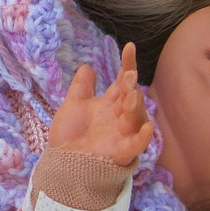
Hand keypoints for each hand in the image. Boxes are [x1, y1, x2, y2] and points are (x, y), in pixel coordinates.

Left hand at [48, 43, 153, 165]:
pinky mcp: (122, 151)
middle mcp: (119, 116)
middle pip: (131, 97)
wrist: (61, 162)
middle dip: (130, 87)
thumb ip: (82, 88)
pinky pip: (138, 144)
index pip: (123, 81)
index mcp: (110, 104)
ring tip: (131, 96)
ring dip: (135, 106)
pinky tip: (147, 127)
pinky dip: (143, 136)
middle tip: (127, 77)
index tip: (129, 47)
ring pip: (136, 117)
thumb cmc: (69, 135)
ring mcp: (123, 134)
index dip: (127, 64)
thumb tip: (86, 67)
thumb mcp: (74, 106)